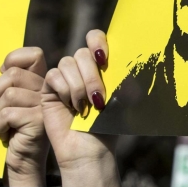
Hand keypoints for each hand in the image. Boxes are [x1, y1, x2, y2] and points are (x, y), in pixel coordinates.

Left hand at [0, 47, 48, 186]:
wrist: (22, 160)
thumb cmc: (13, 129)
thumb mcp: (10, 101)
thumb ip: (11, 82)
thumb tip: (4, 67)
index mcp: (42, 82)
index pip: (33, 55)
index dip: (14, 60)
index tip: (5, 77)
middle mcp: (47, 91)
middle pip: (13, 74)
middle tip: (2, 111)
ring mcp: (45, 105)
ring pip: (9, 95)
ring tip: (6, 124)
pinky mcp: (38, 121)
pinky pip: (7, 114)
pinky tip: (5, 134)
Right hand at [41, 29, 123, 186]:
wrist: (90, 148)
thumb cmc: (108, 125)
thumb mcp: (122, 98)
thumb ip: (125, 77)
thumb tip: (137, 59)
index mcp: (101, 66)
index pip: (95, 38)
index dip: (97, 41)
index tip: (104, 58)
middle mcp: (82, 68)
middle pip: (82, 53)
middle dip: (92, 76)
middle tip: (99, 99)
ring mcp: (65, 77)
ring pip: (67, 63)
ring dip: (79, 87)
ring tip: (85, 108)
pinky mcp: (50, 88)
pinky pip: (54, 76)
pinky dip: (65, 91)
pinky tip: (71, 107)